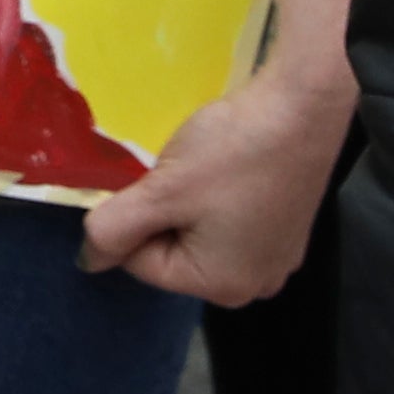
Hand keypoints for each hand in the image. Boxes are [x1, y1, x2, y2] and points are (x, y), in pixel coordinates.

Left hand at [82, 59, 354, 300]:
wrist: (304, 107)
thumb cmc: (232, 151)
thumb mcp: (162, 191)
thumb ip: (114, 229)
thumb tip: (89, 261)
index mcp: (222, 287)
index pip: (143, 262)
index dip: (135, 216)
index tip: (153, 178)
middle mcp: (254, 285)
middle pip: (174, 251)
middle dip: (165, 210)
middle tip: (181, 169)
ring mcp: (276, 257)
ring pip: (200, 232)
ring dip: (189, 199)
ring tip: (203, 163)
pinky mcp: (288, 227)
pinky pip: (231, 220)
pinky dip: (219, 194)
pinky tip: (227, 164)